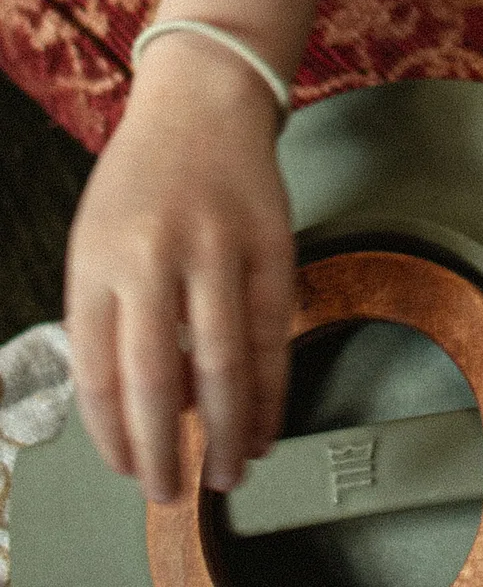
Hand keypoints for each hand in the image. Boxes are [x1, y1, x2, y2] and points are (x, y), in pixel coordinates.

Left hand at [66, 34, 293, 502]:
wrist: (203, 99)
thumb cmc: (145, 177)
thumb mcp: (97, 241)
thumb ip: (107, 315)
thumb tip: (143, 404)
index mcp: (97, 264)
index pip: (98, 376)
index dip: (115, 437)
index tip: (131, 469)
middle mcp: (153, 258)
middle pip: (155, 379)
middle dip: (166, 452)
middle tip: (173, 493)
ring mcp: (217, 246)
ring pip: (222, 361)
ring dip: (228, 428)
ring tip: (232, 469)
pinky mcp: (271, 239)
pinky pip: (274, 327)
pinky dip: (273, 382)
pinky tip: (268, 415)